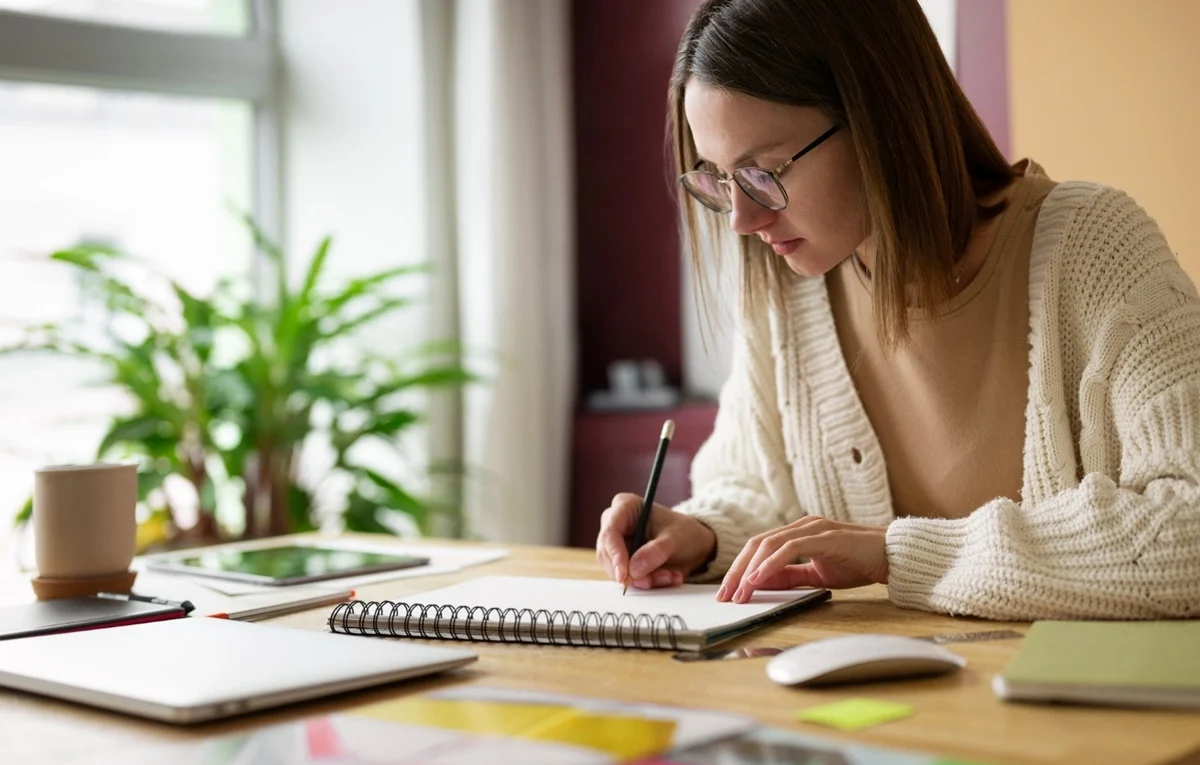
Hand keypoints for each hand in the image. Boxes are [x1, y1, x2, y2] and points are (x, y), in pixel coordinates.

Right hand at [596, 493, 716, 589]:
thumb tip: (634, 569)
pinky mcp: (622, 562)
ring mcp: (617, 545)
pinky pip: (627, 579)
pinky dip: (648, 582)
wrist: (693, 544)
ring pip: (617, 570)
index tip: (625, 574)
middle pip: (608, 554)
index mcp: (625, 506)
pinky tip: (667, 576)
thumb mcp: (675, 538)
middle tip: (651, 581)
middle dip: (632, 572)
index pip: (610, 532)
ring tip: (669, 575)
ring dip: (644, 579)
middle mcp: (615, 525)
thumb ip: (655, 552)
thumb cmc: (683, 532)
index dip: (615, 554)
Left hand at [716, 517, 888, 602]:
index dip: (740, 569)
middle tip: (725, 595)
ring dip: (749, 570)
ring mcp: (812, 528)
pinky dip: (770, 564)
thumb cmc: (859, 562)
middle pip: (756, 544)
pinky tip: (758, 579)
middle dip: (737, 571)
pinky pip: (789, 548)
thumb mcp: (817, 575)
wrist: (893, 556)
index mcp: (798, 533)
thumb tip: (760, 584)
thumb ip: (790, 577)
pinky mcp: (824, 536)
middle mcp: (801, 526)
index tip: (729, 592)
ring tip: (739, 592)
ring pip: (768, 544)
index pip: (759, 548)